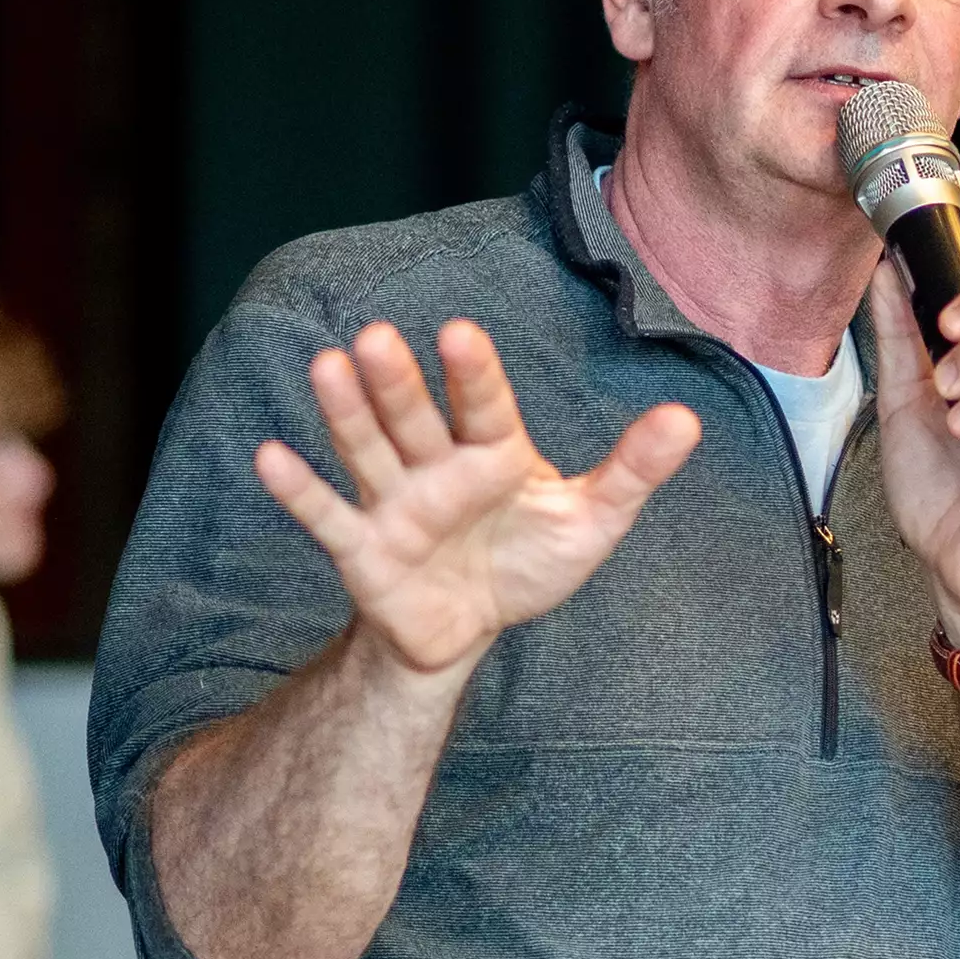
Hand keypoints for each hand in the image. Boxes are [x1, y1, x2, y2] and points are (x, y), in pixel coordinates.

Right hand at [253, 320, 701, 674]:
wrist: (471, 626)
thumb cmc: (528, 559)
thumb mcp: (591, 520)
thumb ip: (633, 470)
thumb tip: (689, 418)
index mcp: (494, 450)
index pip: (484, 406)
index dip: (473, 374)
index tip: (460, 332)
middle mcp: (436, 465)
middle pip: (415, 417)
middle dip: (397, 382)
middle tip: (378, 336)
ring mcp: (394, 502)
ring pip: (366, 450)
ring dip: (345, 412)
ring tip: (325, 366)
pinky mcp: (361, 548)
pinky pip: (325, 516)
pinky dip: (298, 490)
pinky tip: (270, 456)